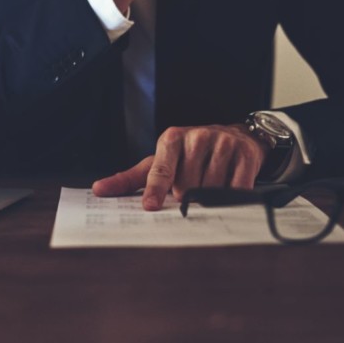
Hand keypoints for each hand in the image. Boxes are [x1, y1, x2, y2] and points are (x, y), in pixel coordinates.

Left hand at [91, 124, 267, 210]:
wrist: (236, 136)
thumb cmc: (190, 154)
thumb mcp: (160, 161)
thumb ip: (130, 178)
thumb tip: (99, 190)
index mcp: (172, 139)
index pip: (161, 169)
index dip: (155, 190)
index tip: (150, 206)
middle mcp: (197, 137)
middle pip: (187, 186)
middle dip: (187, 196)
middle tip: (192, 190)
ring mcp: (223, 143)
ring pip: (211, 189)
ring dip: (209, 198)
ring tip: (209, 187)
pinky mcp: (245, 154)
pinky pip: (236, 188)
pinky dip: (231, 196)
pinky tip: (229, 189)